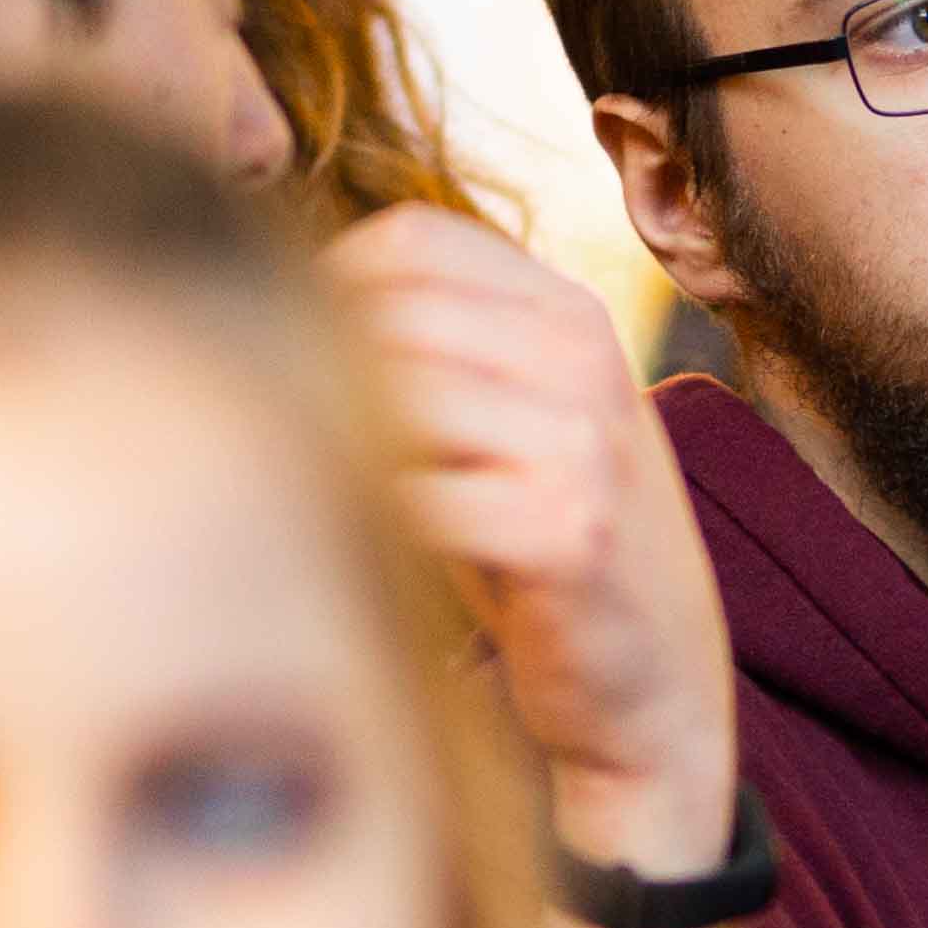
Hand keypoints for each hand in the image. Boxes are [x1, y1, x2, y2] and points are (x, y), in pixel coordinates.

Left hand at [319, 205, 733, 876]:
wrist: (652, 688)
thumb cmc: (545, 551)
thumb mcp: (517, 421)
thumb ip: (439, 350)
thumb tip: (276, 289)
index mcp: (572, 315)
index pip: (414, 239)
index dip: (327, 281)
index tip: (285, 348)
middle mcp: (586, 361)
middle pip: (394, 313)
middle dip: (318, 367)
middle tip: (275, 437)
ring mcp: (584, 445)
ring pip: (399, 396)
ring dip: (333, 444)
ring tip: (310, 491)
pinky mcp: (569, 534)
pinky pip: (417, 498)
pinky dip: (366, 522)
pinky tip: (358, 551)